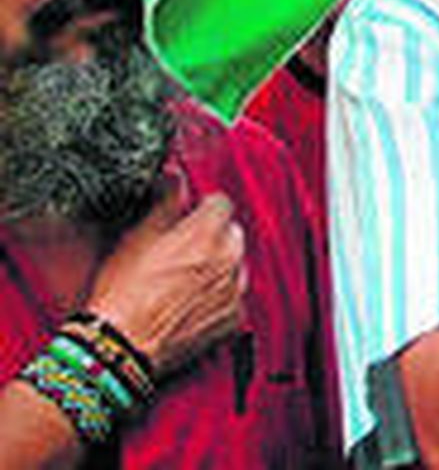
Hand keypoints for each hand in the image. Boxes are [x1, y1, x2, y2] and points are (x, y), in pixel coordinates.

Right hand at [86, 181, 246, 377]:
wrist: (118, 348)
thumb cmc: (123, 293)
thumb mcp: (137, 235)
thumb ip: (165, 199)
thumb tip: (175, 176)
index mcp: (208, 231)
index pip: (220, 203)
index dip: (200, 210)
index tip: (186, 220)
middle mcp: (229, 257)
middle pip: (230, 232)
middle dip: (211, 238)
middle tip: (181, 254)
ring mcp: (234, 289)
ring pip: (234, 264)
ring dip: (217, 267)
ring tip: (183, 283)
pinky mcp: (233, 319)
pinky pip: (234, 298)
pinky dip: (218, 299)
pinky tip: (191, 306)